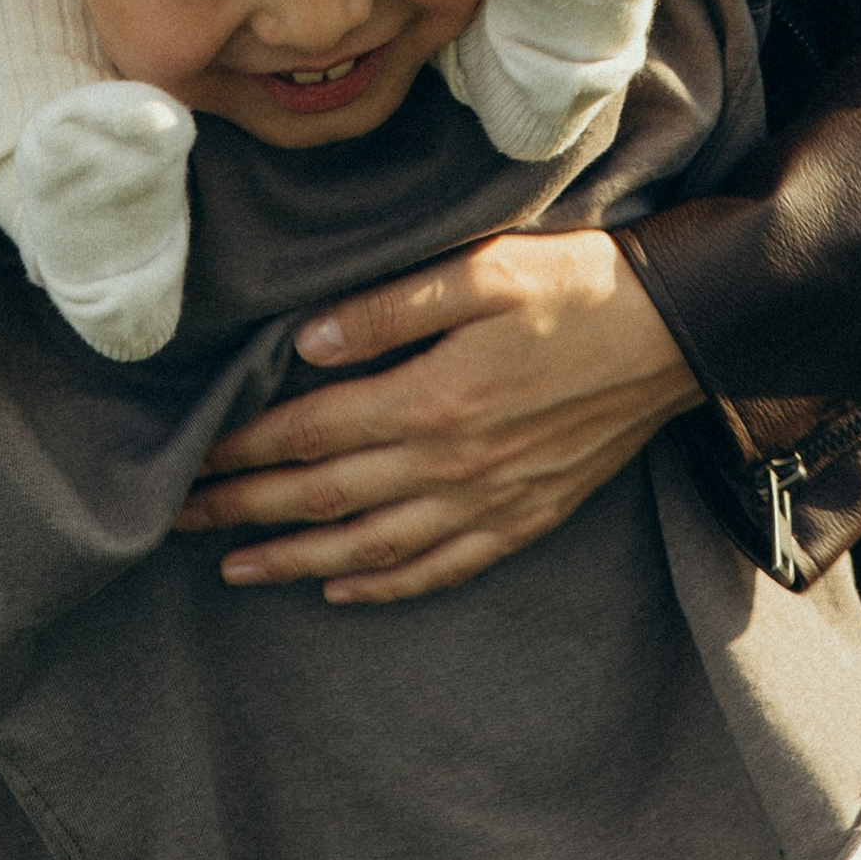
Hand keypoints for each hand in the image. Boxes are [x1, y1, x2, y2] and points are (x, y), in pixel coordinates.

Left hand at [173, 230, 699, 602]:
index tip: (193, 458)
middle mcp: (452, 464)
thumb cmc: (579, 283)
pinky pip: (441, 568)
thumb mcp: (484, 268)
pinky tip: (346, 591)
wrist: (679, 333)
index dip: (246, 449)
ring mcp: (490, 502)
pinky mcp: (526, 517)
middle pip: (327, 499)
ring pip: (373, 549)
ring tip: (238, 569)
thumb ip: (391, 307)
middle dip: (247, 511)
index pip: (312, 433)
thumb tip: (306, 344)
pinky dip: (386, 588)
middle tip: (181, 522)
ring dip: (298, 563)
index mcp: (433, 398)